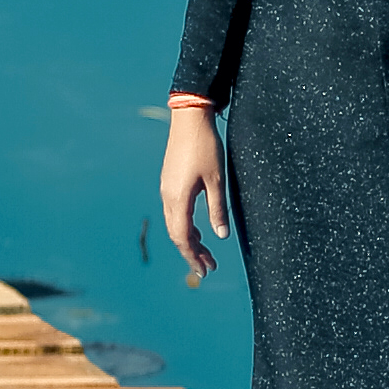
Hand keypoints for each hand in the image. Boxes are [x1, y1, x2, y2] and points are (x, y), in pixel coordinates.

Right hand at [159, 103, 228, 284]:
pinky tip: (199, 230)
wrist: (190, 118)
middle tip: (208, 268)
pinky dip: (186, 226)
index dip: (193, 256)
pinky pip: (175, 212)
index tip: (205, 270)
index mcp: (178, 199)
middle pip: (177, 234)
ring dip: (190, 240)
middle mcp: (168, 197)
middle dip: (192, 252)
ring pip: (175, 223)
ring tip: (206, 253)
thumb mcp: (217, 180)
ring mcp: (167, 189)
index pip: (183, 237)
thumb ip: (218, 209)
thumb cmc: (206, 146)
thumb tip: (221, 236)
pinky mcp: (170, 182)